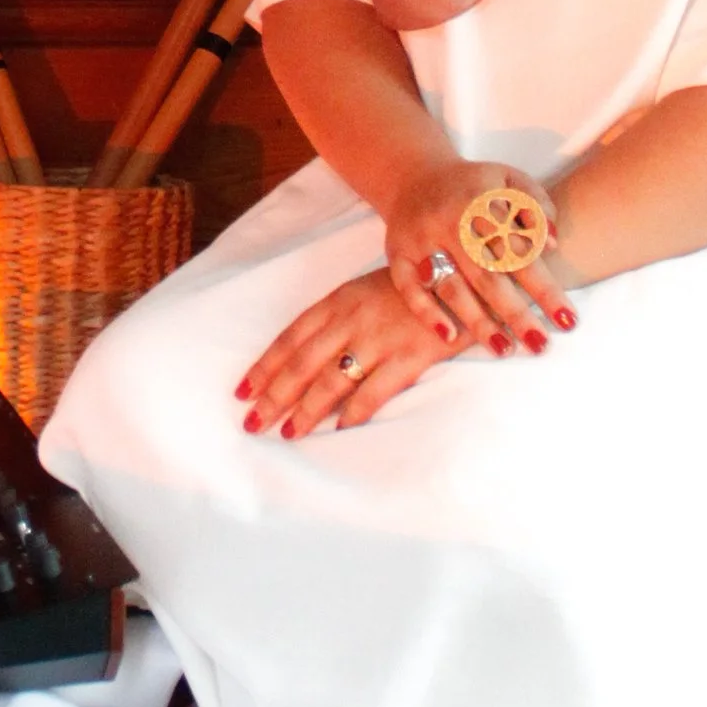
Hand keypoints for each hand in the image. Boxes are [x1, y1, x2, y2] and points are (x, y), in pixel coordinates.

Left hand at [239, 267, 461, 440]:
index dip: (265, 366)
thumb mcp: (365, 292)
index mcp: (338, 302)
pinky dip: (354, 412)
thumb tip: (303, 356)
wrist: (463, 273)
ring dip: (306, 410)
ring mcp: (380, 338)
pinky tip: (339, 431)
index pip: (290, 338)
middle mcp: (351, 320)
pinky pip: (375, 390)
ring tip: (288, 433)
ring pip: (331, 380)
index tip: (242, 391)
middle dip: (274, 395)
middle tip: (253, 422)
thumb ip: (336, 320)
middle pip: (302, 364)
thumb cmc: (410, 286)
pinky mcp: (410, 355)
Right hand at [378, 154, 578, 358]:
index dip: (545, 288)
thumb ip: (537, 206)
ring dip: (477, 320)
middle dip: (516, 313)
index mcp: (481, 202)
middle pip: (488, 275)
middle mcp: (449, 222)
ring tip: (504, 349)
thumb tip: (553, 244)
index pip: (520, 252)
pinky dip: (427, 313)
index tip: (567, 320)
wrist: (413, 176)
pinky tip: (450, 337)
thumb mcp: (509, 180)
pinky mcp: (397, 254)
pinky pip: (409, 288)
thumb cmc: (473, 186)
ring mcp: (420, 239)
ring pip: (451, 286)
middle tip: (540, 345)